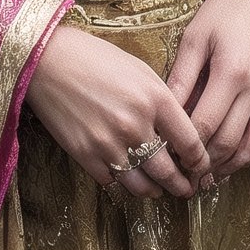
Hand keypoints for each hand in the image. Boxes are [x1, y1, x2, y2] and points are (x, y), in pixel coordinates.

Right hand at [24, 21, 211, 198]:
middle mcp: (135, 124)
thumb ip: (162, 100)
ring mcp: (109, 143)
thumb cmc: (96, 58)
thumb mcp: (139, 69)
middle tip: (187, 189)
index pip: (190, 142)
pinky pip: (112, 182)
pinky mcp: (86, 155)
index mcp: (154, 98)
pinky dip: (122, 182)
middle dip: (182, 186)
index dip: (199, 160)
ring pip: (142, 185)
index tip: (201, 166)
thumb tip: (179, 131)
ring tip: (159, 190)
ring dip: (154, 191)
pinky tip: (127, 177)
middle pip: (168, 172)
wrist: (48, 60)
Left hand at [165, 0, 249, 181]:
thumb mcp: (197, 35)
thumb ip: (181, 76)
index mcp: (230, 71)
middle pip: (227, 141)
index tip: (163, 154)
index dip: (183, 145)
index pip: (204, 123)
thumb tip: (163, 111)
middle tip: (179, 175)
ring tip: (203, 178)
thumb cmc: (228, 6)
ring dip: (227, 167)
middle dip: (202, 163)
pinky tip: (229, 161)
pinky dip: (247, 153)